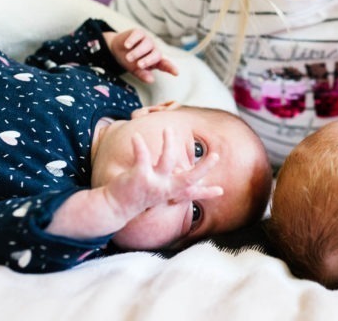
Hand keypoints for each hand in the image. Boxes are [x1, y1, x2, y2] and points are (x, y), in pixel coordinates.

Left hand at [102, 128, 222, 222]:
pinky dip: (140, 145)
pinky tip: (136, 136)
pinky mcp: (139, 176)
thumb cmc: (143, 196)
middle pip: (189, 178)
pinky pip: (142, 156)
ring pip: (167, 161)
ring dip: (169, 144)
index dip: (207, 193)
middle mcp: (165, 188)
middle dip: (204, 168)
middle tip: (216, 155)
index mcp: (171, 192)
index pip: (193, 192)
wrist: (115, 207)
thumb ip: (183, 190)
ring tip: (168, 129)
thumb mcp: (164, 194)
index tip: (221, 190)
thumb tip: (200, 189)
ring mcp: (153, 183)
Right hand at [106, 28, 178, 82]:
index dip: (170, 68)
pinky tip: (127, 46)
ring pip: (147, 45)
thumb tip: (151, 80)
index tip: (176, 73)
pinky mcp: (139, 33)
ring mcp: (147, 40)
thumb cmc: (129, 61)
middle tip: (139, 65)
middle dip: (148, 60)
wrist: (116, 50)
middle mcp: (153, 50)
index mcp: (155, 61)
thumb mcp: (135, 70)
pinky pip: (138, 35)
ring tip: (128, 58)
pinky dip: (132, 40)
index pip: (165, 64)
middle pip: (156, 54)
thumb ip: (143, 75)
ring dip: (137, 52)